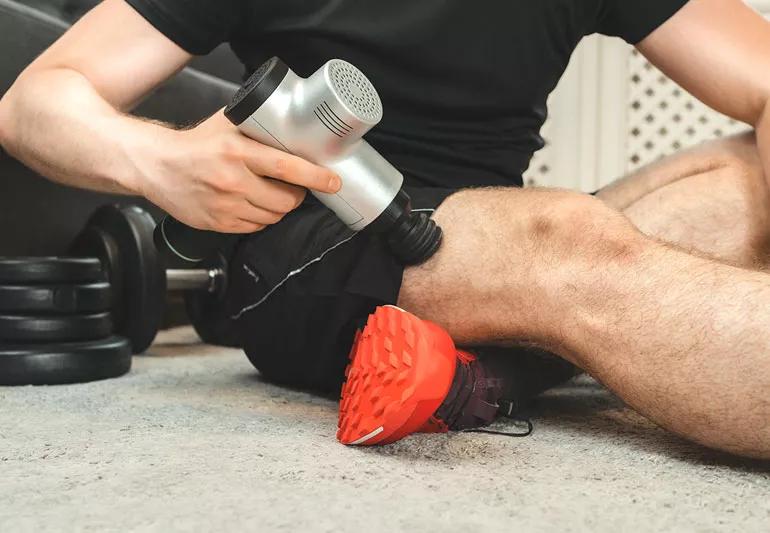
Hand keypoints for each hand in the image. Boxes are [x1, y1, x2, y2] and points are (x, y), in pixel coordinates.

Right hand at [139, 111, 340, 232]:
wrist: (155, 166)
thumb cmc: (194, 144)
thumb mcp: (227, 126)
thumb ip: (258, 128)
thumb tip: (294, 127)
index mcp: (237, 151)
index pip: (287, 167)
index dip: (315, 177)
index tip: (334, 181)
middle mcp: (232, 180)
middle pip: (286, 200)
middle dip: (298, 196)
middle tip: (296, 188)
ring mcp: (225, 205)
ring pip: (273, 216)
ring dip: (280, 208)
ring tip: (273, 195)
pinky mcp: (218, 223)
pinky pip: (255, 227)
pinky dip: (261, 219)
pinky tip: (253, 205)